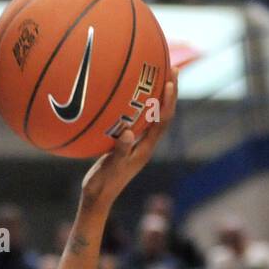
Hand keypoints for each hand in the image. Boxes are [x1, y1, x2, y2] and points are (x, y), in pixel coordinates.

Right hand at [80, 74, 177, 211]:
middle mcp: (145, 145)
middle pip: (163, 115)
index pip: (162, 121)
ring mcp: (136, 145)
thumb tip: (128, 132)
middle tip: (172, 68)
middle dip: (170, 92)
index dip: (168, 101)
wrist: (97, 200)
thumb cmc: (102, 185)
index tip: (170, 80)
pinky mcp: (127, 146)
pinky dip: (139, 106)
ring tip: (157, 75)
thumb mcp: (109, 168)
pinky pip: (137, 121)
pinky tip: (128, 96)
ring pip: (152, 117)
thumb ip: (119, 151)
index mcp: (144, 149)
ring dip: (158, 97)